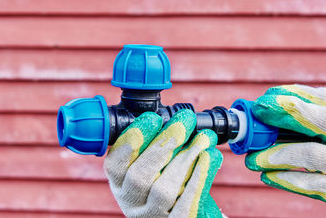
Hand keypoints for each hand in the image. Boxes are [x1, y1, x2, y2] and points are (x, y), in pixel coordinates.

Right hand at [104, 109, 223, 217]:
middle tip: (184, 121)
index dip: (131, 140)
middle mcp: (132, 204)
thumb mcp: (156, 167)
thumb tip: (174, 118)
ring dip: (185, 158)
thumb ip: (157, 147)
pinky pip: (186, 205)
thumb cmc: (172, 184)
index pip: (115, 164)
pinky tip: (209, 156)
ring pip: (163, 190)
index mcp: (121, 185)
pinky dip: (198, 178)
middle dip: (163, 143)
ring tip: (203, 137)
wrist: (190, 213)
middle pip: (139, 176)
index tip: (153, 117)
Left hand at [245, 84, 325, 216]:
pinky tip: (267, 176)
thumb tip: (267, 120)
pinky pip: (308, 184)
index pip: (325, 99)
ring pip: (311, 154)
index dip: (295, 93)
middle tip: (259, 111)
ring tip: (253, 158)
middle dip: (286, 112)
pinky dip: (284, 179)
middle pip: (321, 119)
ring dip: (277, 154)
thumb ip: (313, 129)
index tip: (269, 95)